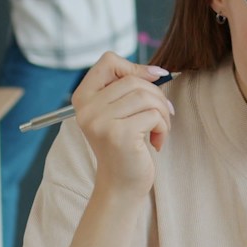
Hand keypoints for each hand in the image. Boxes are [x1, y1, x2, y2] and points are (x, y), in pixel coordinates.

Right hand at [73, 53, 174, 197]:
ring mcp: (101, 121)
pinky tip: (157, 142)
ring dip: (163, 112)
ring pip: (145, 96)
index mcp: (83, 98)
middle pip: (132, 80)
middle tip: (164, 115)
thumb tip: (158, 71)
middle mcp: (87, 108)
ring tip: (160, 129)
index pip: (108, 61)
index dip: (135, 67)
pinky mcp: (119, 134)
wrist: (120, 185)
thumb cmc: (125, 146)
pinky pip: (153, 115)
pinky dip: (163, 127)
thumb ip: (128, 89)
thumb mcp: (119, 112)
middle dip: (156, 95)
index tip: (154, 78)